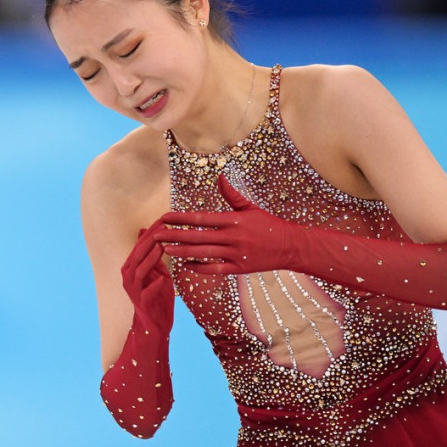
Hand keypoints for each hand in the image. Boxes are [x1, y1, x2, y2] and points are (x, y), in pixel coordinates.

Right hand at [121, 218, 174, 331]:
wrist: (154, 325)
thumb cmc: (158, 297)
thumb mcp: (158, 272)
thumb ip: (154, 255)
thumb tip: (149, 233)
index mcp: (132, 267)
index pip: (140, 245)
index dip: (151, 232)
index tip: (164, 219)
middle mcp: (129, 276)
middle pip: (138, 254)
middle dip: (150, 239)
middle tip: (163, 227)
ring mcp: (133, 290)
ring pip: (139, 271)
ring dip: (150, 258)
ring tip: (162, 247)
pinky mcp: (141, 304)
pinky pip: (146, 293)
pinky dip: (153, 286)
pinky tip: (162, 279)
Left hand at [157, 176, 303, 274]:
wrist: (290, 246)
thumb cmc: (269, 225)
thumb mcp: (251, 207)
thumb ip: (232, 195)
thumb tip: (219, 177)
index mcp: (234, 220)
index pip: (201, 218)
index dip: (181, 218)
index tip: (165, 218)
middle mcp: (233, 238)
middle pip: (198, 237)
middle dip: (175, 236)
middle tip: (156, 235)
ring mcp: (235, 255)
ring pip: (203, 254)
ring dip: (183, 252)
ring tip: (166, 250)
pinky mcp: (239, 269)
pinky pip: (215, 269)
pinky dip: (200, 268)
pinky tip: (186, 265)